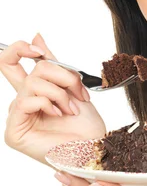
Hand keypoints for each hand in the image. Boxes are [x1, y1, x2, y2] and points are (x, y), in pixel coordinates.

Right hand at [0, 33, 105, 164]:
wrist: (94, 149)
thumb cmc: (86, 125)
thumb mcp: (72, 86)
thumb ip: (53, 63)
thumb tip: (36, 36)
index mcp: (35, 91)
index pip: (13, 62)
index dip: (21, 49)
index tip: (39, 50)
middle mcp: (23, 102)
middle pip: (16, 66)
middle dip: (52, 70)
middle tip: (72, 85)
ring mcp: (17, 117)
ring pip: (30, 83)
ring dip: (59, 93)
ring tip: (71, 109)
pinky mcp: (14, 132)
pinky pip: (23, 102)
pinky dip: (46, 104)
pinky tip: (58, 114)